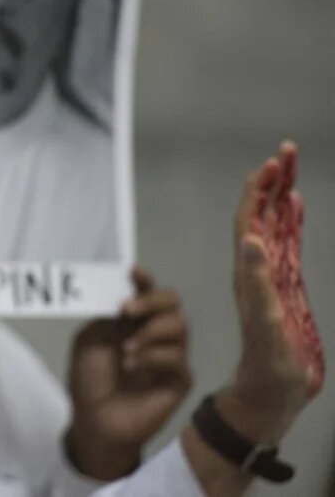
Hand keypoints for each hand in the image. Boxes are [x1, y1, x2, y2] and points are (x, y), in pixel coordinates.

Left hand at [65, 267, 191, 479]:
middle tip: (126, 310)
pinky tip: (132, 367)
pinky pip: (178, 358)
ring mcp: (170, 356)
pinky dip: (152, 357)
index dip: (143, 280)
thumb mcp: (90, 340)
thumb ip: (107, 316)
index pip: (147, 292)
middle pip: (172, 302)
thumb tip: (123, 291)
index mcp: (133, 321)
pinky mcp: (179, 380)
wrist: (95, 420)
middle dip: (151, 300)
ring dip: (150, 331)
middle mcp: (155, 334)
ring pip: (180, 326)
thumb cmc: (89, 381)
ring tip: (125, 348)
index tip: (132, 271)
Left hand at [216, 140, 324, 440]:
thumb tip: (250, 240)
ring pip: (275, 224)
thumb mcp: (263, 324)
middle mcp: (256, 267)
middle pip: (261, 214)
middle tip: (286, 150)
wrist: (271, 393)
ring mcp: (272, 275)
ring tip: (289, 165)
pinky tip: (295, 206)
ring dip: (280, 195)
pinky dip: (291, 222)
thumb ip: (256, 283)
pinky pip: (287, 245)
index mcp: (248, 272)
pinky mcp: (286, 288)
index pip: (248, 220)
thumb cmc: (267, 365)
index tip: (271, 163)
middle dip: (272, 182)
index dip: (256, 192)